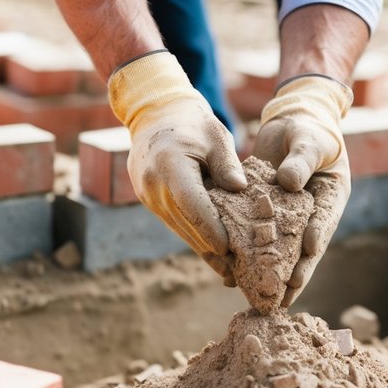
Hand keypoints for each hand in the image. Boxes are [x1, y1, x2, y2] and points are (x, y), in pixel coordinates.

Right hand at [108, 50, 246, 279]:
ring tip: (229, 273)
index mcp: (169, 165)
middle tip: (238, 275)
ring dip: (203, 250)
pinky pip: (174, 222)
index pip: (192, 206)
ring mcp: (147, 195)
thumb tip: (240, 191)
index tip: (232, 250)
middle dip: (211, 251)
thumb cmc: (190, 120)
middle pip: (185, 225)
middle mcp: (152, 185)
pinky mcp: (148, 199)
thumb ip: (227, 164)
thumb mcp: (216, 135)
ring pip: (179, 229)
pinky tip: (214, 252)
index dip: (212, 230)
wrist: (153, 112)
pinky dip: (194, 236)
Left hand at [253, 74, 352, 307]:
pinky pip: (257, 238)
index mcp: (330, 197)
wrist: (290, 124)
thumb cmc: (307, 129)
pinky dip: (247, 255)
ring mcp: (288, 219)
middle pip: (304, 249)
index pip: (324, 220)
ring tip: (259, 298)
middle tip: (285, 298)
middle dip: (295, 273)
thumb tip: (289, 183)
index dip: (316, 236)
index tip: (308, 251)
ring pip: (280, 250)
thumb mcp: (308, 140)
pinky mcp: (266, 216)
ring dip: (270, 273)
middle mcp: (311, 214)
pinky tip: (232, 275)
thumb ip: (301, 160)